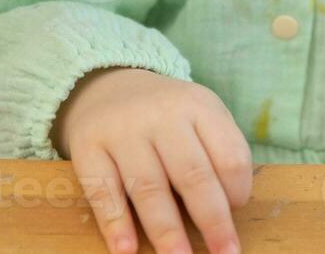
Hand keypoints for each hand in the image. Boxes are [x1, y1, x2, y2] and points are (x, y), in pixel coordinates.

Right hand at [53, 67, 252, 253]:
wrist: (108, 86)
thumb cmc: (167, 117)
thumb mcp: (200, 115)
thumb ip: (218, 153)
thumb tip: (226, 214)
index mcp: (197, 105)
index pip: (229, 155)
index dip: (237, 191)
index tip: (235, 213)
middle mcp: (160, 114)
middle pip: (192, 174)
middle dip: (212, 221)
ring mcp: (121, 129)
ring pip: (148, 187)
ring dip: (166, 230)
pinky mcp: (87, 146)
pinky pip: (102, 190)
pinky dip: (115, 223)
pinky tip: (126, 250)